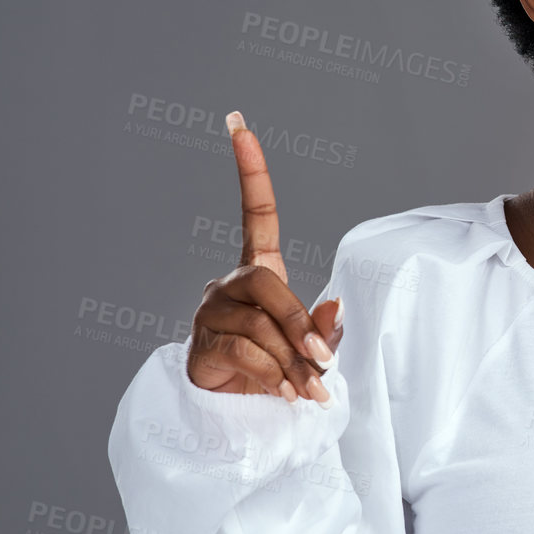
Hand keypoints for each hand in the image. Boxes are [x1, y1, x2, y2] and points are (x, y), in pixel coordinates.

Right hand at [185, 111, 342, 400]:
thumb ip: (324, 327)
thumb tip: (333, 310)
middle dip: (298, 323)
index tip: (238, 125)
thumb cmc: (281, 366)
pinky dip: (271, 374)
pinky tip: (283, 392)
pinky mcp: (200, 344)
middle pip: (266, 285)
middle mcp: (229, 284)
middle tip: (323, 362)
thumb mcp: (312, 346)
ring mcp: (210, 312)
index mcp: (260, 272)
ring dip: (291, 361)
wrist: (238, 408)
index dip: (249, 170)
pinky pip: (243, 352)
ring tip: (309, 389)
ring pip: (258, 326)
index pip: (255, 213)